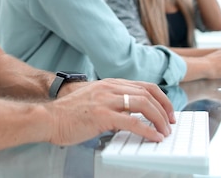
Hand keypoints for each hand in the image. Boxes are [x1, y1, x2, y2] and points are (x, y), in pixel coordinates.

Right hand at [44, 79, 173, 145]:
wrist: (49, 118)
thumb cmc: (69, 114)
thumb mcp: (95, 101)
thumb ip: (112, 103)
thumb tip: (130, 117)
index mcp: (109, 83)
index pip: (143, 86)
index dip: (161, 98)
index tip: (168, 111)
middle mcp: (109, 88)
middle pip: (147, 93)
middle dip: (164, 109)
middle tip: (171, 123)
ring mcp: (106, 100)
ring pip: (143, 104)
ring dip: (159, 119)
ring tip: (164, 131)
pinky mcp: (102, 115)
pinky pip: (132, 122)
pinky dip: (147, 130)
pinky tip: (153, 137)